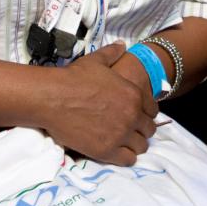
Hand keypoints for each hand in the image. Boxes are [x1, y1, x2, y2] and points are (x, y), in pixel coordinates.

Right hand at [41, 42, 157, 164]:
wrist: (53, 97)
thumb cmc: (74, 77)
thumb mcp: (96, 61)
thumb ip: (113, 53)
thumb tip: (122, 45)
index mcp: (134, 95)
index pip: (153, 111)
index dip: (145, 114)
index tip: (135, 116)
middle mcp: (132, 115)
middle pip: (149, 130)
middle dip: (140, 130)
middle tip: (128, 130)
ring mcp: (120, 135)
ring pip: (141, 147)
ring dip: (134, 144)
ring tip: (123, 142)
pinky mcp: (107, 151)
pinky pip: (128, 160)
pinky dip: (124, 157)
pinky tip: (115, 151)